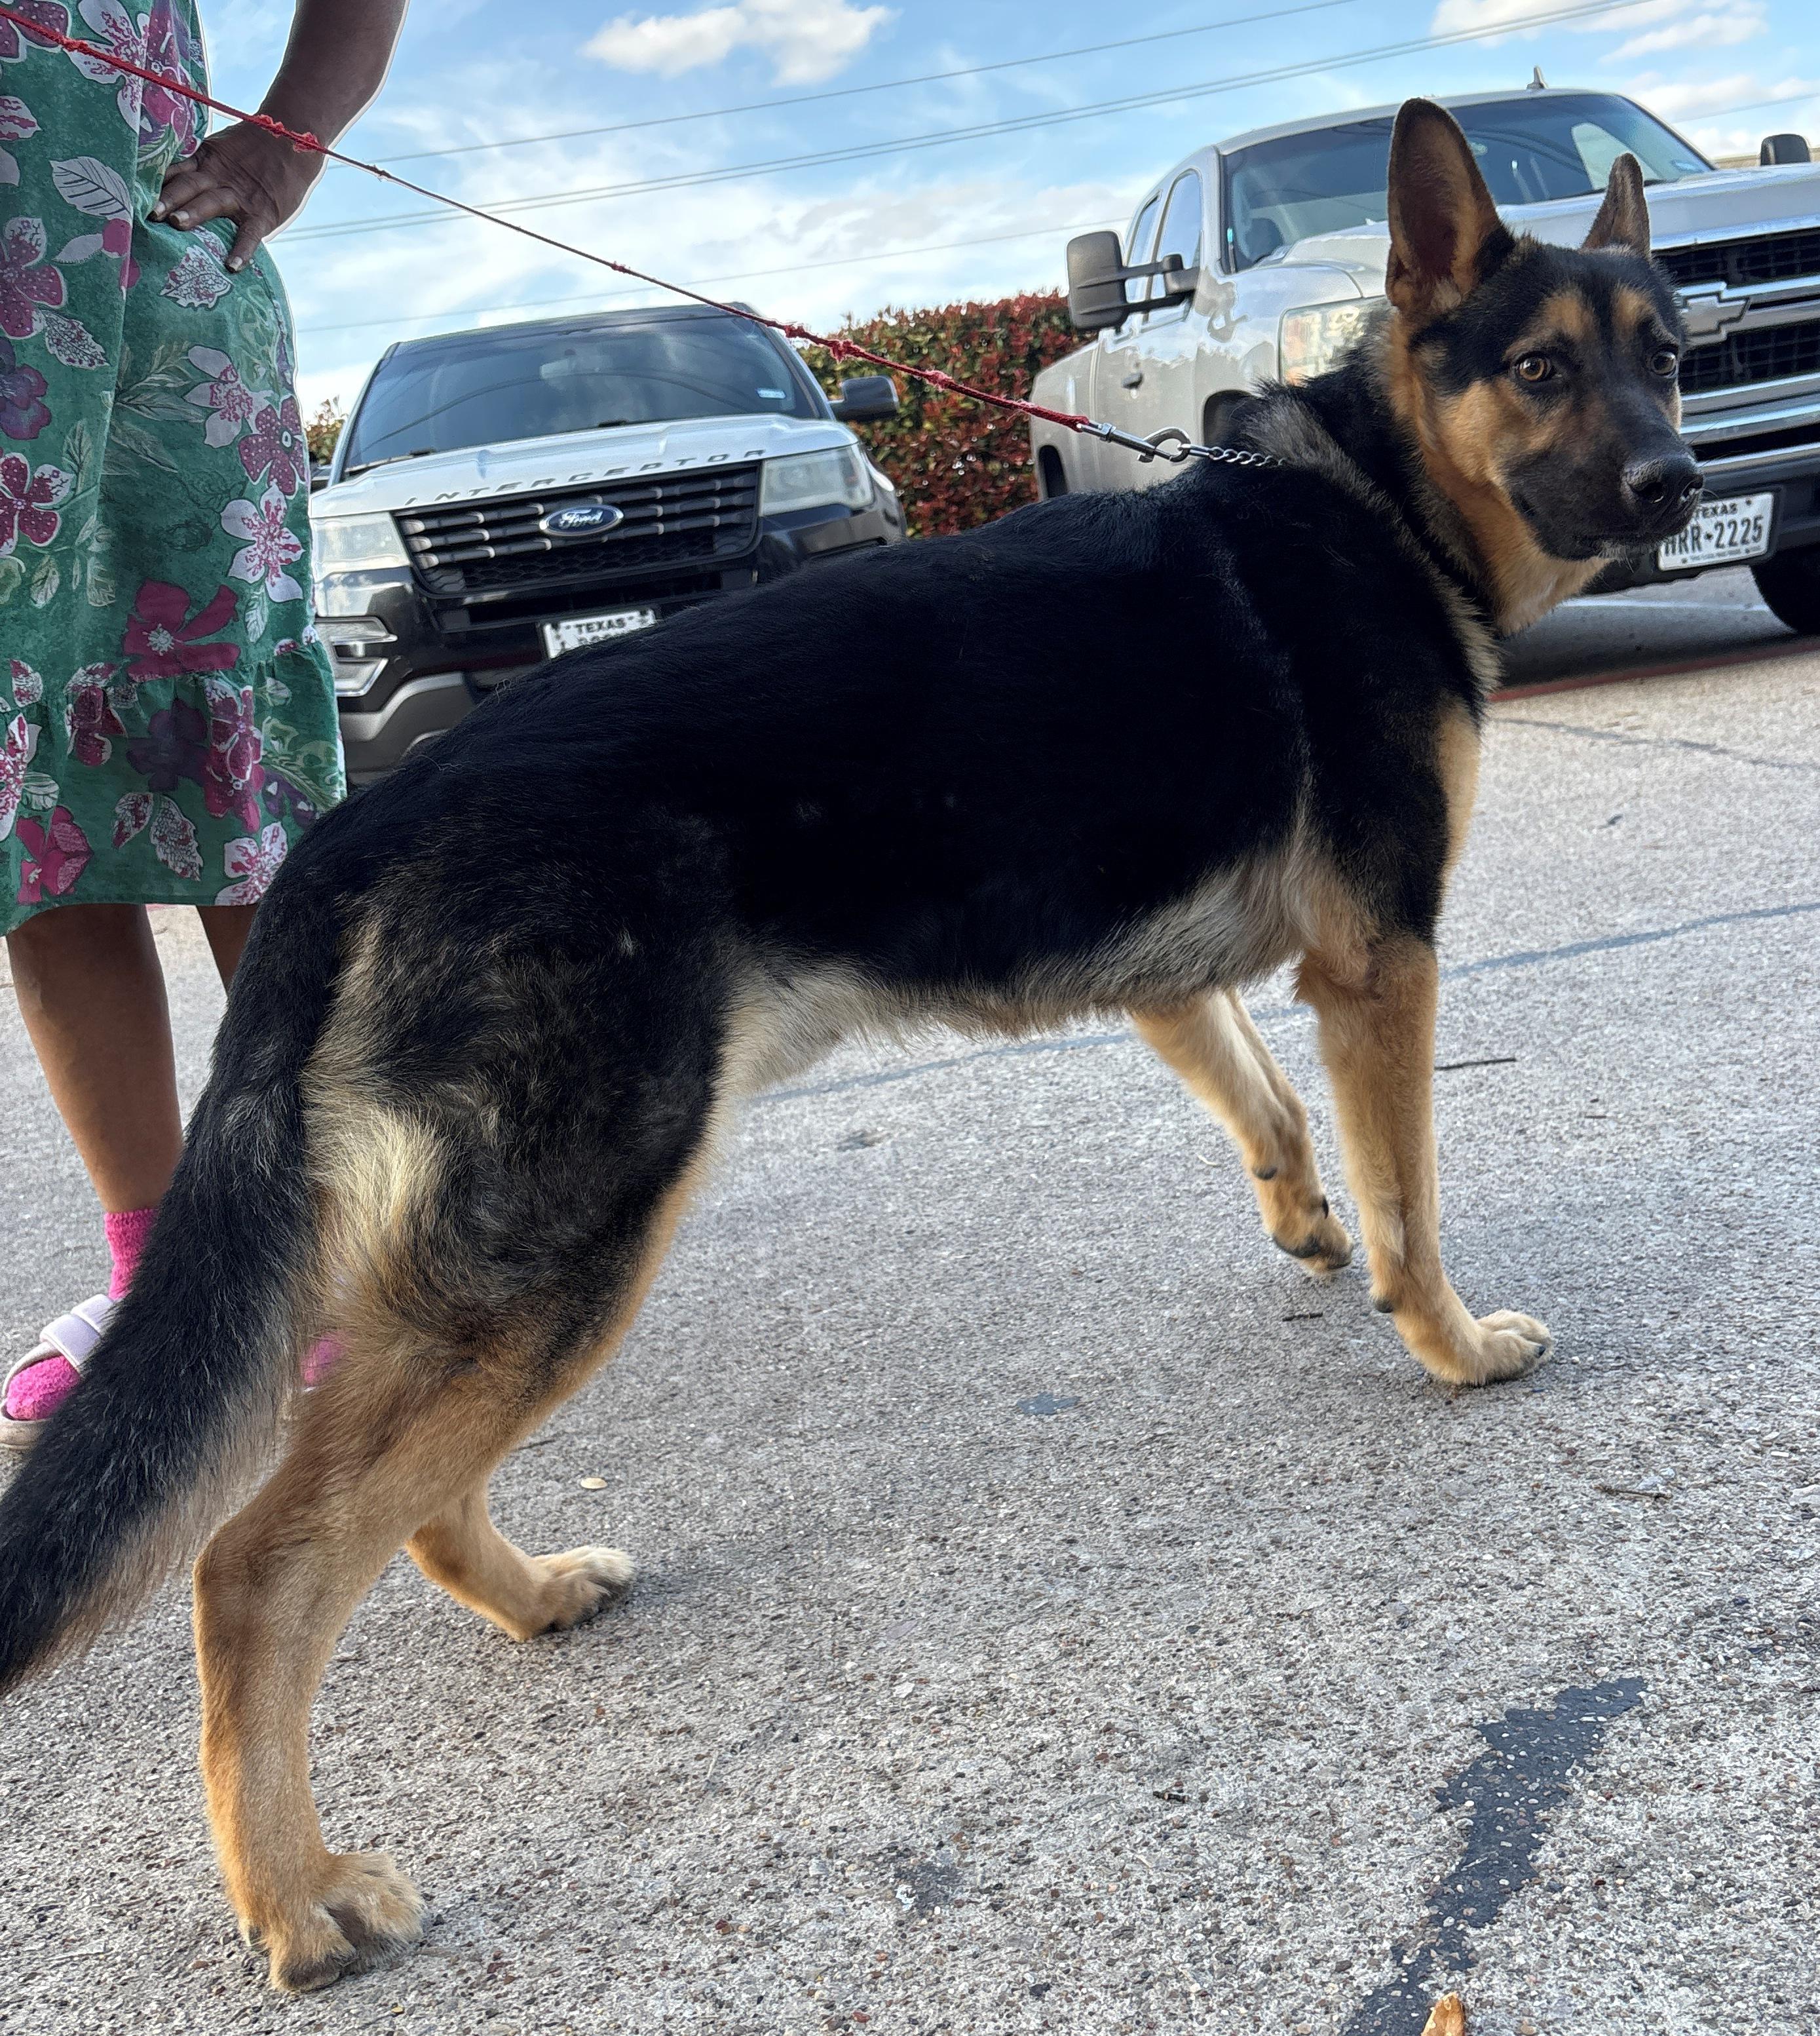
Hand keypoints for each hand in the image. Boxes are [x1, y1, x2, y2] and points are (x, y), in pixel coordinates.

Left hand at [151, 121, 323, 270]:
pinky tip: (232, 266)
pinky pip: (249, 234)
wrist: (292, 142)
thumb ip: (199, 166)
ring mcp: (239, 197)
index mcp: (204, 162)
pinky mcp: (262, 214)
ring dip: (194, 213)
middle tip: (149, 211)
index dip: (154, 182)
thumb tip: (168, 183)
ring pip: (212, 203)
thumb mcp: (220, 149)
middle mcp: (217, 178)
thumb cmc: (254, 149)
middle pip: (188, 186)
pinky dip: (242, 250)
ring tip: (177, 224)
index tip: (131, 194)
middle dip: (168, 198)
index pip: (174, 171)